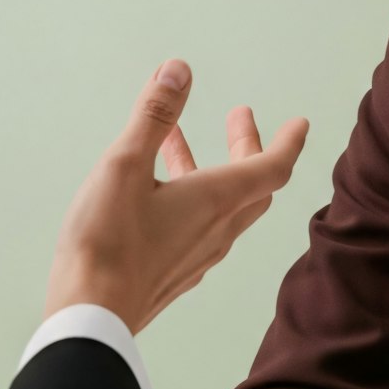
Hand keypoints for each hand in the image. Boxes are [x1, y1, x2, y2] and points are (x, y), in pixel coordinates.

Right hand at [45, 61, 308, 333]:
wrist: (89, 318)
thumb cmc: (106, 242)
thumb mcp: (124, 165)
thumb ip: (153, 116)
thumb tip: (178, 70)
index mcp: (214, 201)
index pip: (272, 167)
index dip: (288, 141)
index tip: (300, 122)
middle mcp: (216, 231)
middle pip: (252, 187)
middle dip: (248, 149)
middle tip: (238, 120)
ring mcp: (196, 256)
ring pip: (222, 207)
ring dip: (212, 170)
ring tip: (177, 142)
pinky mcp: (173, 273)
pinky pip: (198, 227)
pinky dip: (191, 195)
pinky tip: (158, 192)